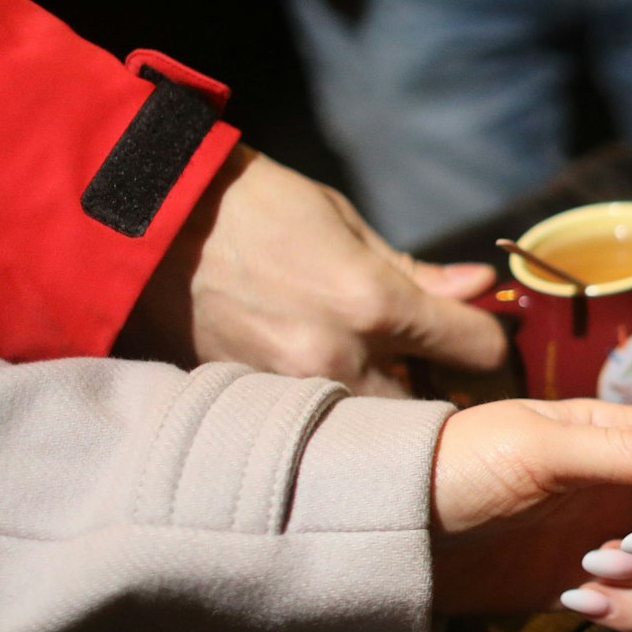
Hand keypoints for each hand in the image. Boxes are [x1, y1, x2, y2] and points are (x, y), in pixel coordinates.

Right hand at [123, 145, 507, 396]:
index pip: (477, 350)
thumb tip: (477, 288)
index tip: (475, 333)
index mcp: (372, 303)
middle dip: (434, 388)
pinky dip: (331, 409)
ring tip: (370, 370)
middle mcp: (340, 358)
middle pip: (431, 408)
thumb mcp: (343, 222)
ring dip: (384, 405)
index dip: (487, 340)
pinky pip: (319, 423)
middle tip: (424, 365)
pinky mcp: (255, 405)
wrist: (144, 222)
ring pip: (375, 425)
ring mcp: (293, 391)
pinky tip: (321, 378)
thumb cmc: (250, 206)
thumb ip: (414, 270)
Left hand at [430, 398, 631, 631]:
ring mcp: (604, 538)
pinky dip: (620, 609)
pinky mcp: (581, 586)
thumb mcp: (544, 448)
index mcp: (618, 438)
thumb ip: (631, 447)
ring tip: (591, 566)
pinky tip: (578, 598)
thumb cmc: (461, 465)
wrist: (395, 530)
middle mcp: (622, 487)